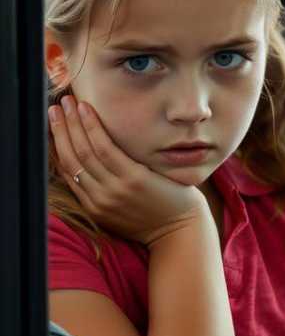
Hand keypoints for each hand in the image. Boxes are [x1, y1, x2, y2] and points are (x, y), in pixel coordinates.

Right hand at [49, 94, 209, 246]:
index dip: (58, 145)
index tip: (54, 126)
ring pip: (84, 150)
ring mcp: (114, 189)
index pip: (67, 171)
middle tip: (54, 108)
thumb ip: (105, 193)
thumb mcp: (121, 211)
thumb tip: (95, 169)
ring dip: (72, 123)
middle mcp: (98, 198)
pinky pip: (106, 148)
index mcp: (93, 206)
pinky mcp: (132, 179)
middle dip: (59, 130)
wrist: (180, 233)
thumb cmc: (156, 218)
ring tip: (67, 102)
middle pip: (70, 158)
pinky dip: (93, 128)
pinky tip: (87, 111)